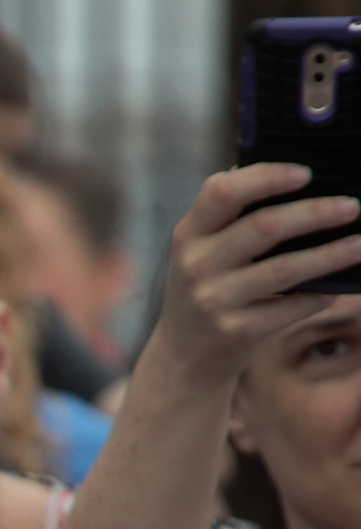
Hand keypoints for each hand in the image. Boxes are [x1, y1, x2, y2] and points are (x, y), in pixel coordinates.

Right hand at [146, 163, 360, 385]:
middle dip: (315, 213)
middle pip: (263, 227)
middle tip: (351, 207)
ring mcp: (214, 300)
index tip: (307, 174)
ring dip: (330, 255)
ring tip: (359, 245)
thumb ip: (231, 214)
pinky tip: (333, 290)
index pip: (223, 192)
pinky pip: (290, 308)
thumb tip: (290, 174)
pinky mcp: (235, 331)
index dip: (266, 177)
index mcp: (190, 233)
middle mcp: (196, 264)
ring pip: (284, 269)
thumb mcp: (202, 248)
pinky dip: (317, 297)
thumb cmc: (208, 287)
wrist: (184, 354)